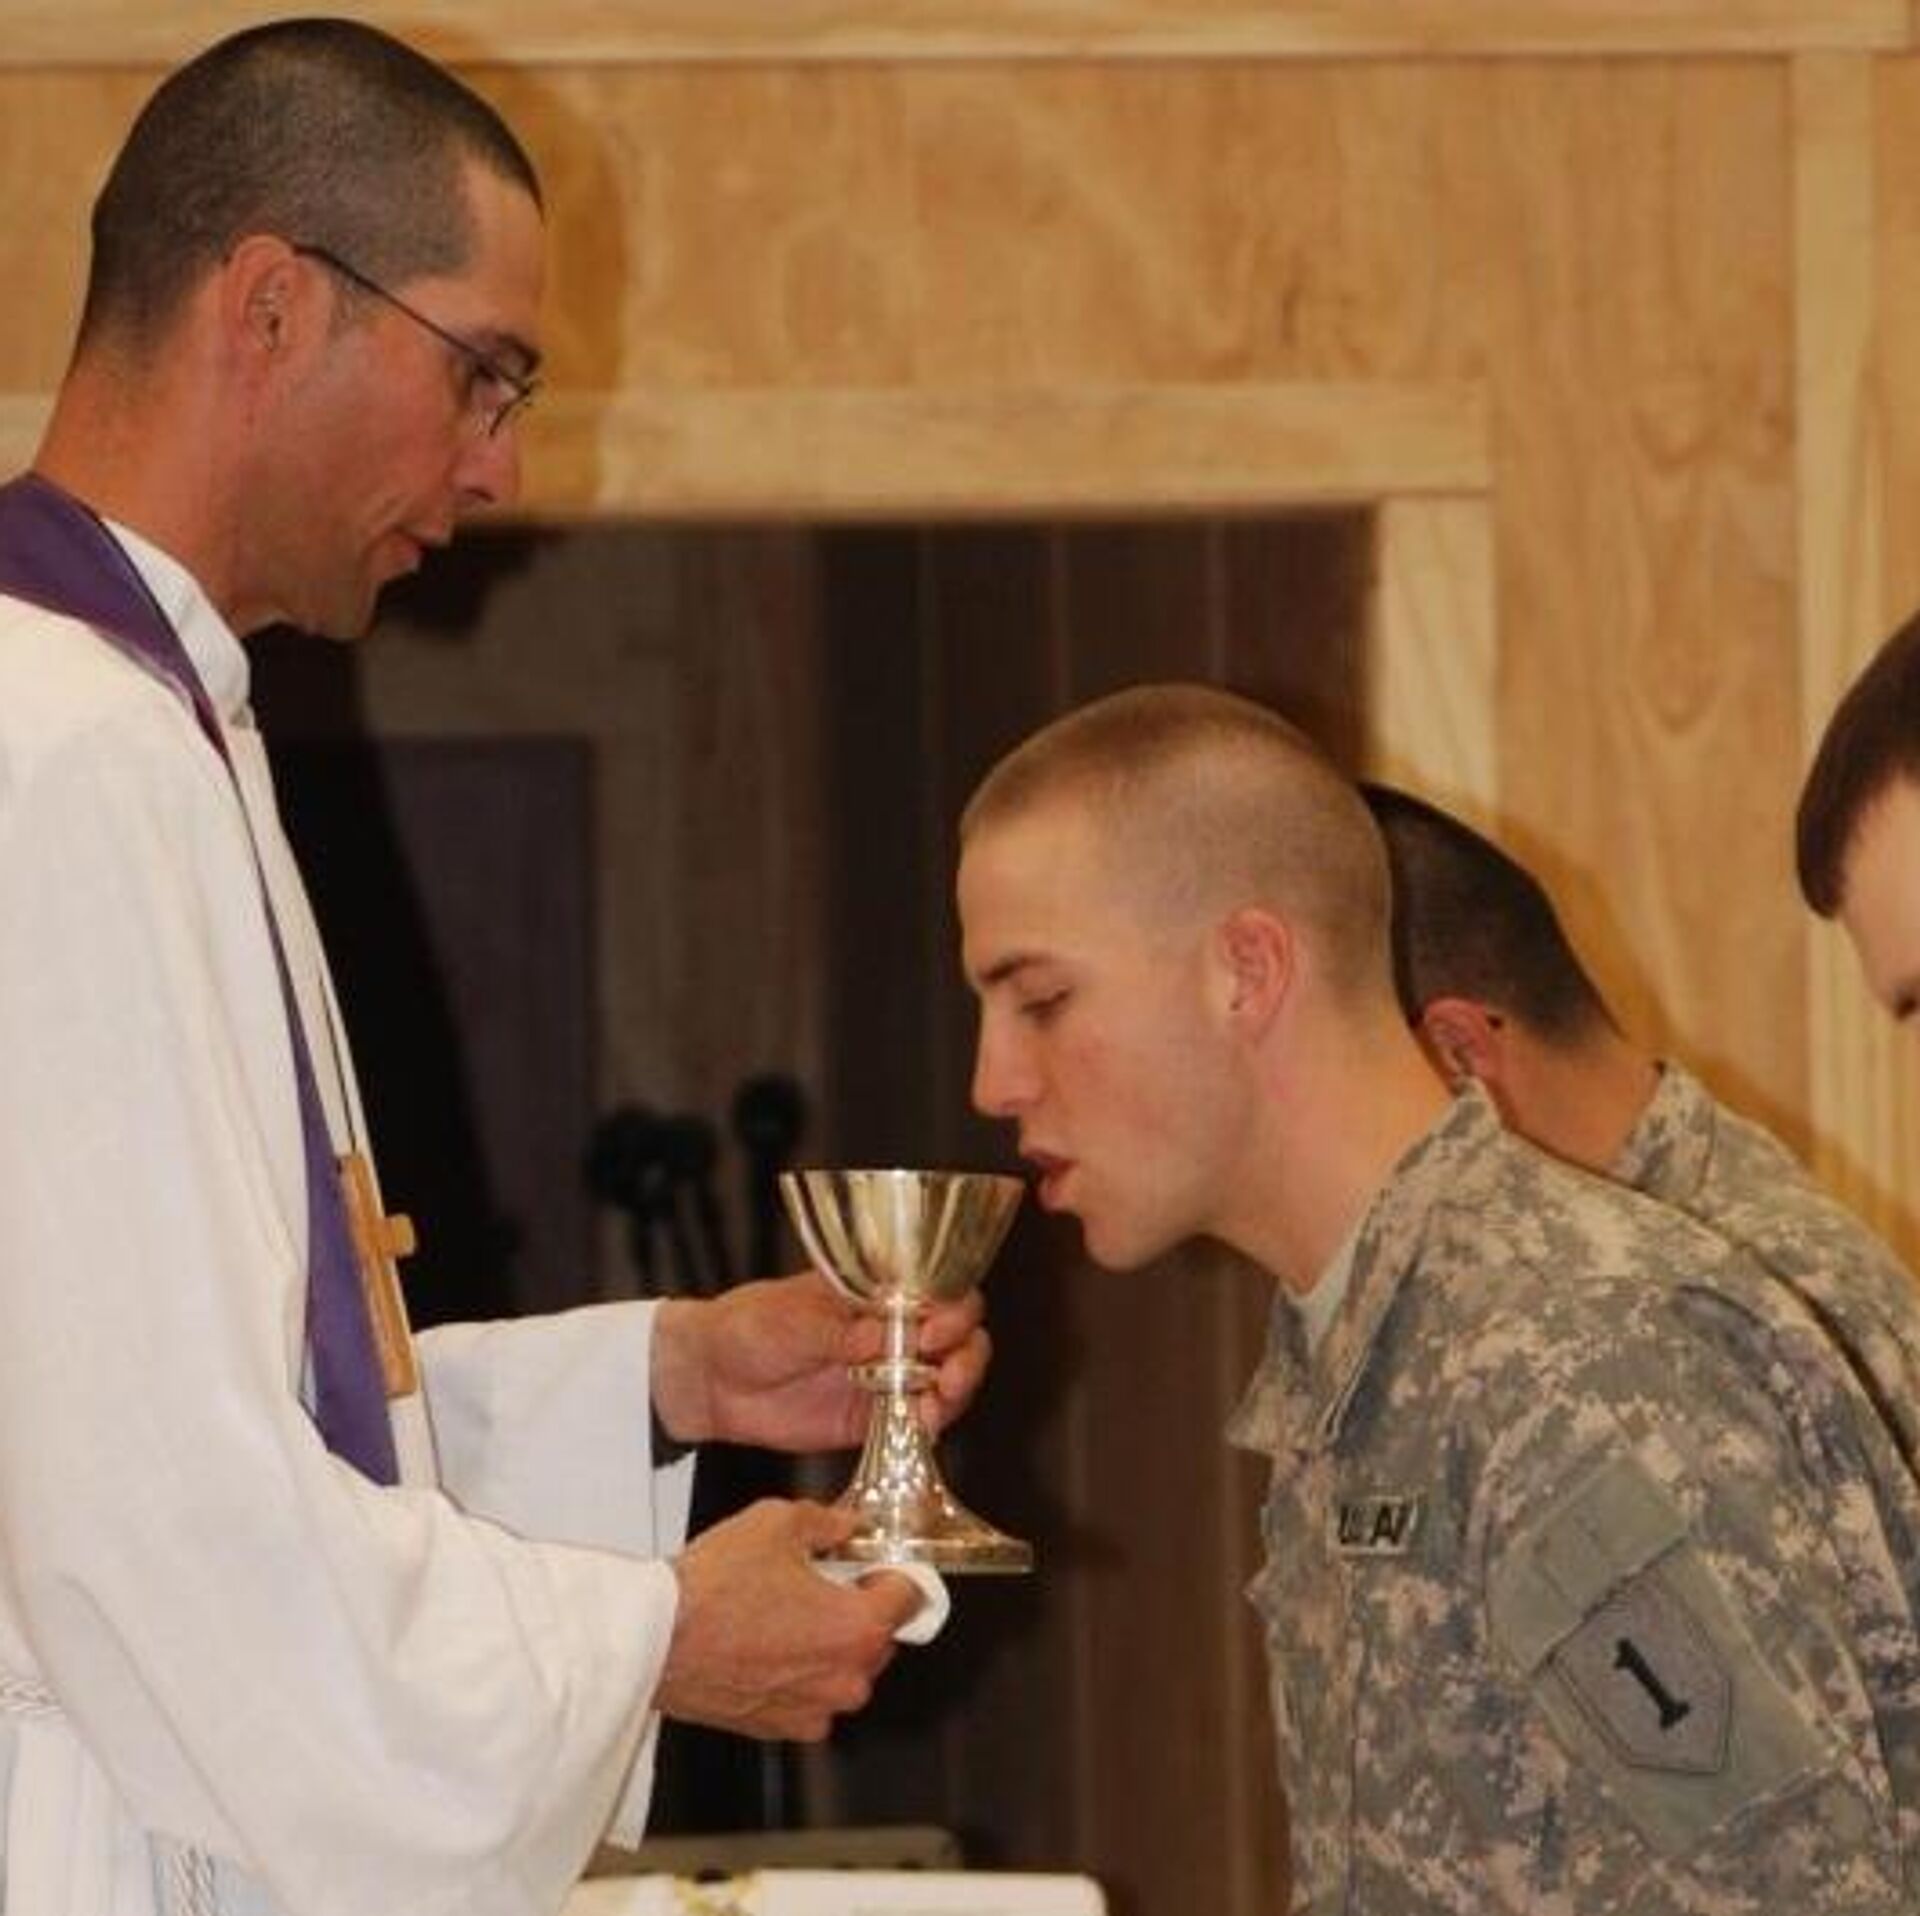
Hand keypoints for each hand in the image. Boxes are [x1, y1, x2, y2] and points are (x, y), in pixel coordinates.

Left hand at [651, 1268, 989, 1451]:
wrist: (711, 1379)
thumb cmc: (747, 1327)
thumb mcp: (789, 1319)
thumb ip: (836, 1331)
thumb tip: (882, 1336)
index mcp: (877, 1293)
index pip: (938, 1290)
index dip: (952, 1307)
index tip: (936, 1329)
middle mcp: (892, 1332)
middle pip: (958, 1336)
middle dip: (965, 1353)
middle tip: (947, 1374)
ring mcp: (887, 1375)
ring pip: (946, 1380)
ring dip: (954, 1392)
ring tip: (936, 1405)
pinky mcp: (874, 1418)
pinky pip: (916, 1421)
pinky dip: (929, 1425)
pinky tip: (923, 1427)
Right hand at [655, 1499, 924, 1740]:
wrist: (653, 1641)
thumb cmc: (710, 1592)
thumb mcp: (777, 1523)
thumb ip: (826, 1522)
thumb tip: (842, 1525)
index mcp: (858, 1629)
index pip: (911, 1596)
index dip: (893, 1569)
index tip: (877, 1562)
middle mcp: (844, 1679)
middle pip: (880, 1636)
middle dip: (858, 1605)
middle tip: (821, 1578)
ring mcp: (813, 1710)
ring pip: (843, 1668)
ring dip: (828, 1641)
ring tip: (785, 1609)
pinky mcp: (779, 1727)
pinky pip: (809, 1694)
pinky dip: (798, 1671)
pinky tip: (766, 1640)